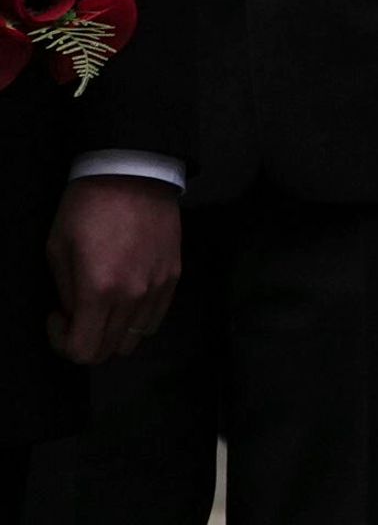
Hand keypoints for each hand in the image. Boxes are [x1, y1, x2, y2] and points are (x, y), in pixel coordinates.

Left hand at [47, 176, 179, 366]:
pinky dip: (137, 318)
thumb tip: (74, 314)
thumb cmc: (88, 207)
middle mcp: (133, 296)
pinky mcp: (173, 276)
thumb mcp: (58, 248)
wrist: (134, 174)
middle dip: (86, 341)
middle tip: (76, 314)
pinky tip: (125, 294)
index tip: (56, 317)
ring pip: (136, 338)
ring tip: (103, 305)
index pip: (83, 350)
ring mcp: (158, 287)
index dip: (62, 343)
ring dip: (114, 332)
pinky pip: (156, 317)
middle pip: (110, 350)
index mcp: (99, 290)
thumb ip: (66, 292)